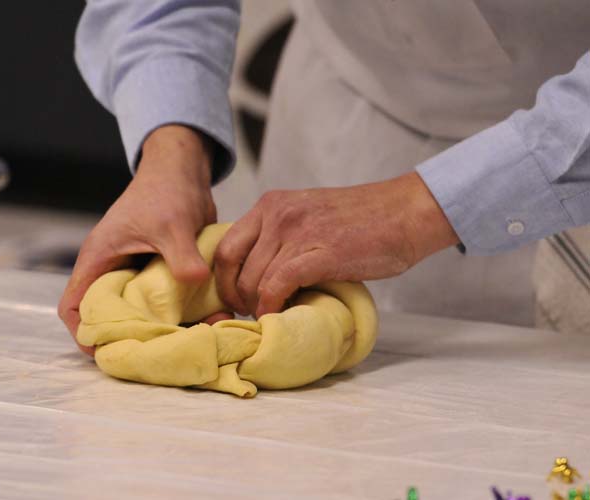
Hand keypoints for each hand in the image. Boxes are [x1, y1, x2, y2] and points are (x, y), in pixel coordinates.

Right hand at [58, 125, 230, 354]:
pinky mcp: (159, 272)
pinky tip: (204, 321)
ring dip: (160, 327)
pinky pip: (164, 301)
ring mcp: (136, 272)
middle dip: (128, 337)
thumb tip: (196, 282)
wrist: (185, 171)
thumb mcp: (173, 225)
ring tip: (186, 342)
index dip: (85, 332)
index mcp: (99, 259)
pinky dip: (180, 313)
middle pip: (108, 316)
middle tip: (154, 355)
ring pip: (139, 311)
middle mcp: (113, 269)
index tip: (109, 351)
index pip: (74, 305)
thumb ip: (181, 256)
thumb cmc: (166, 190)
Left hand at [214, 172, 458, 317]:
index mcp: (271, 204)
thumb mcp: (308, 215)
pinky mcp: (318, 253)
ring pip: (253, 280)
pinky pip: (277, 286)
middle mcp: (277, 214)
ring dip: (257, 306)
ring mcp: (297, 232)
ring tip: (272, 315)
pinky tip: (280, 314)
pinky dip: (272, 307)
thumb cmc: (361, 220)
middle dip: (237, 298)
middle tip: (253, 313)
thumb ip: (280, 236)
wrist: (404, 213)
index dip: (223, 280)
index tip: (235, 299)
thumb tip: (257, 275)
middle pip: (232, 267)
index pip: (225, 247)